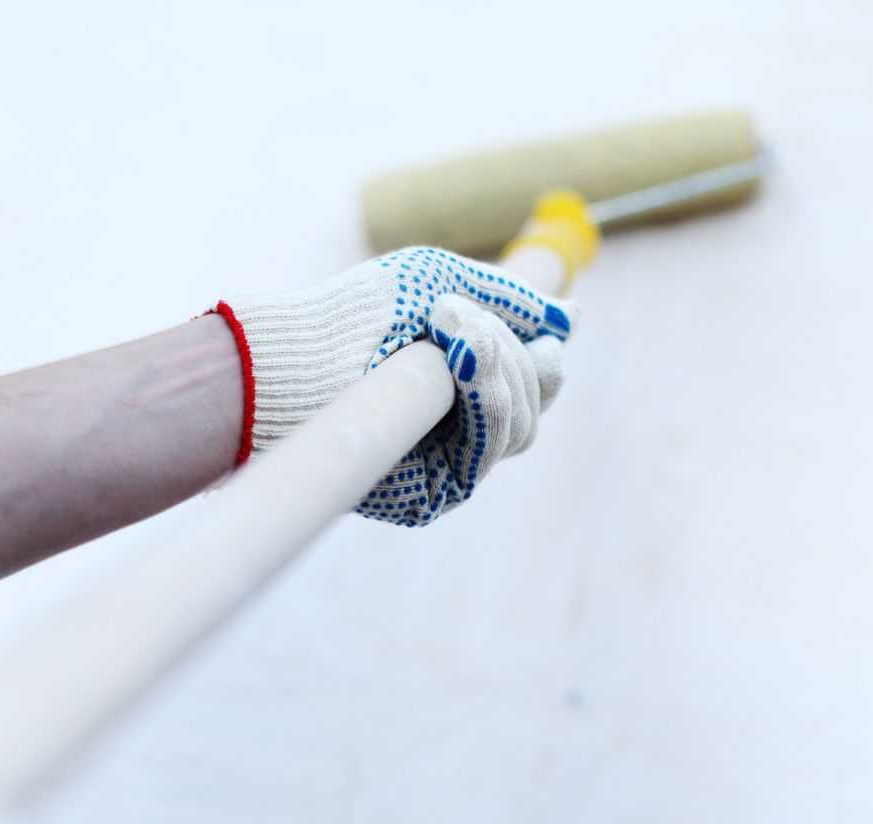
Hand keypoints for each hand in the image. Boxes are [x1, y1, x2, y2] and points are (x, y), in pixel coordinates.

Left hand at [212, 247, 576, 524]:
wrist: (299, 357)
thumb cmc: (356, 314)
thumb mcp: (439, 282)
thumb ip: (508, 299)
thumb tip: (574, 317)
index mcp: (462, 381)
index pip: (532, 379)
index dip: (541, 355)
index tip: (542, 330)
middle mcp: (458, 427)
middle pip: (536, 405)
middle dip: (515, 358)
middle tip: (467, 322)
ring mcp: (448, 461)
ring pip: (521, 428)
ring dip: (499, 371)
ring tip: (454, 333)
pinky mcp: (433, 492)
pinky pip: (489, 452)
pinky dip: (487, 401)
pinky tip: (459, 364)